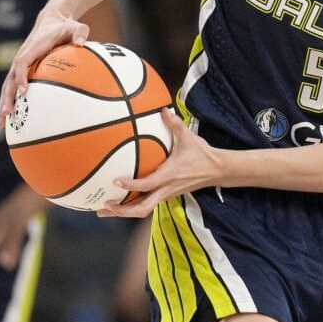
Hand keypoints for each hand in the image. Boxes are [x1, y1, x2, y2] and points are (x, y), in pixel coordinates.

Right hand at [0, 11, 89, 123]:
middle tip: (7, 113)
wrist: (52, 21)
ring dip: (4, 103)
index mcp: (33, 48)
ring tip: (2, 123)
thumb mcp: (76, 26)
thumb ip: (79, 32)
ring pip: (7, 86)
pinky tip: (12, 119)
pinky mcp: (21, 70)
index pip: (22, 63)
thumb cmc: (65, 27)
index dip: (21, 77)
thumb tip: (81, 42)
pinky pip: (13, 87)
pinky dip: (11, 101)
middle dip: (7, 97)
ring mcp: (19, 65)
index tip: (23, 92)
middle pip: (9, 79)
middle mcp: (22, 57)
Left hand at [97, 112, 224, 217]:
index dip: (131, 185)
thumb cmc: (202, 155)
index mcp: (169, 176)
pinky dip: (132, 206)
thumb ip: (175, 124)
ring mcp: (166, 194)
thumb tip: (163, 109)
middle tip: (104, 206)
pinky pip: (147, 204)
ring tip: (104, 209)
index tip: (116, 181)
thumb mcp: (189, 138)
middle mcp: (166, 189)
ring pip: (143, 210)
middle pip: (142, 208)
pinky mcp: (166, 195)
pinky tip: (119, 202)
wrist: (218, 170)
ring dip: (124, 212)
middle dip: (122, 210)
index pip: (147, 184)